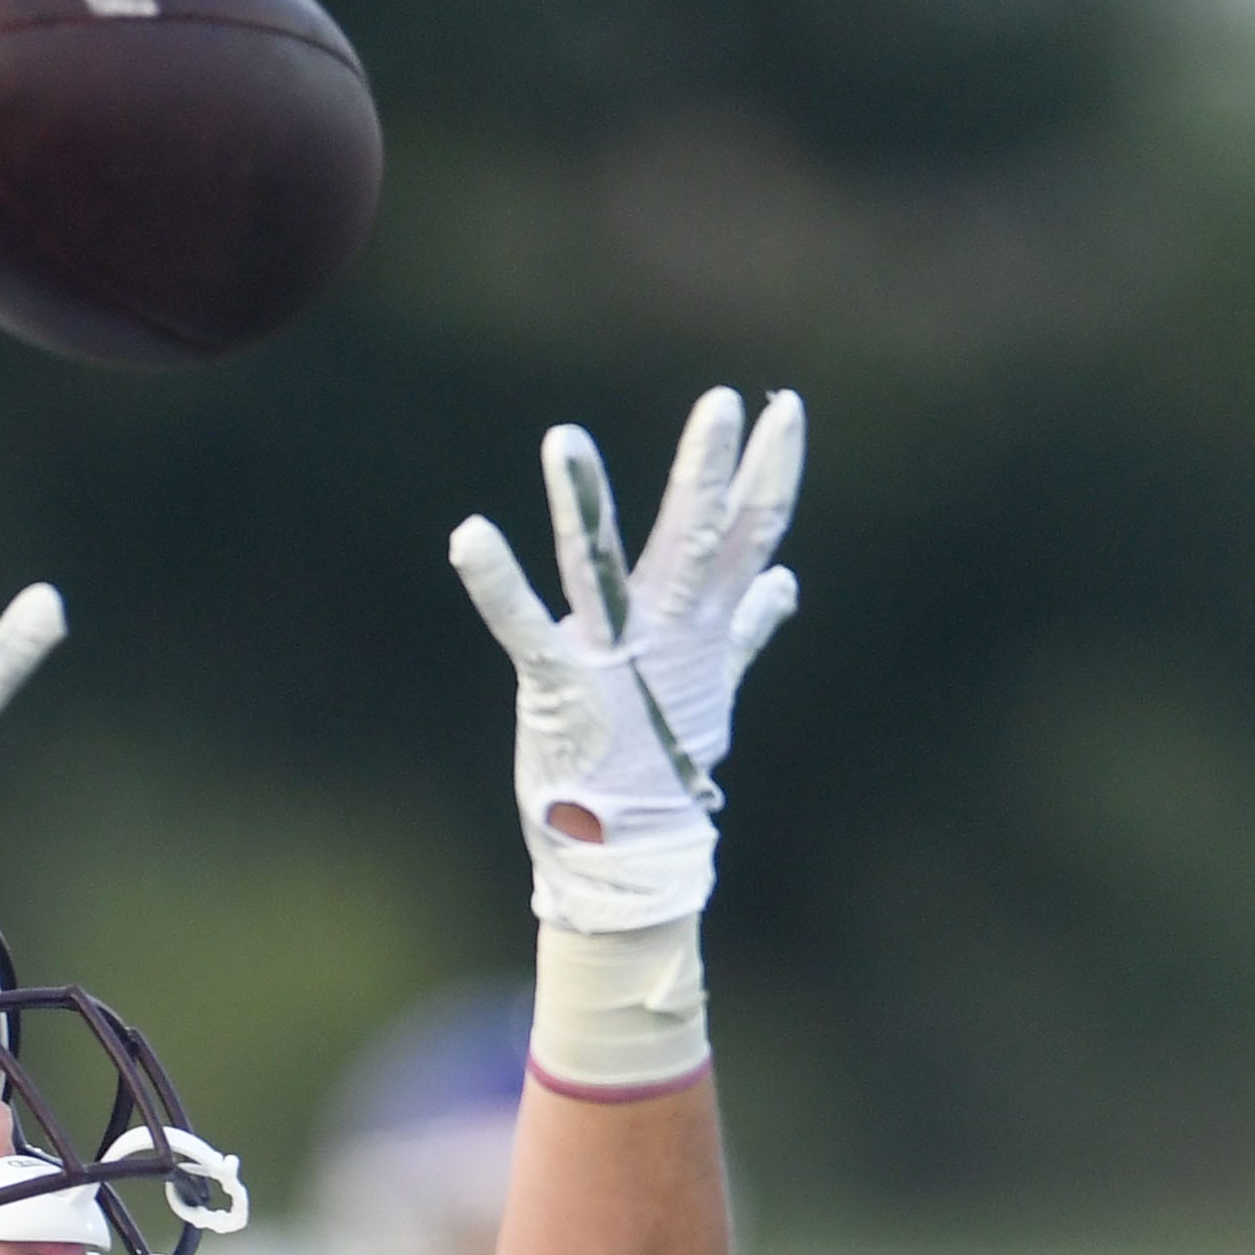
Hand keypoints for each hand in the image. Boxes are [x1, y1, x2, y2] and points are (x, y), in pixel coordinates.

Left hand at [449, 388, 803, 931]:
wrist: (629, 850)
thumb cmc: (661, 763)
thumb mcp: (710, 687)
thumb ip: (744, 627)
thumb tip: (784, 581)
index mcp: (701, 625)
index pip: (749, 536)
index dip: (770, 474)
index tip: (785, 411)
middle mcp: (663, 633)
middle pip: (698, 539)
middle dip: (712, 472)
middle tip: (728, 403)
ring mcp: (611, 656)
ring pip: (602, 566)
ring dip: (584, 502)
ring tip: (563, 439)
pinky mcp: (557, 683)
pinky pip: (522, 625)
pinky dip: (495, 582)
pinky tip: (469, 534)